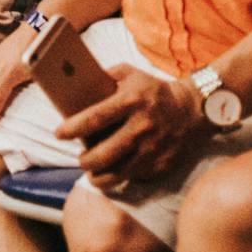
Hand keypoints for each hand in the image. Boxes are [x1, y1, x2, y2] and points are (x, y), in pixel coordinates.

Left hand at [60, 67, 210, 190]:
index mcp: (131, 102)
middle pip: (104, 153)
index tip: (59, 134)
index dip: (73, 128)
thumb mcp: (129, 73)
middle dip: (85, 161)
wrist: (192, 108)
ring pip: (118, 173)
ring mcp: (153, 149)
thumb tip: (73, 82)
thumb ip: (103, 76)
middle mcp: (141, 127)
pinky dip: (121, 177)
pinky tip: (115, 173)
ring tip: (92, 173)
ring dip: (99, 177)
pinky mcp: (162, 164)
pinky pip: (135, 176)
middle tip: (79, 159)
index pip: (95, 118)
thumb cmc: (153, 90)